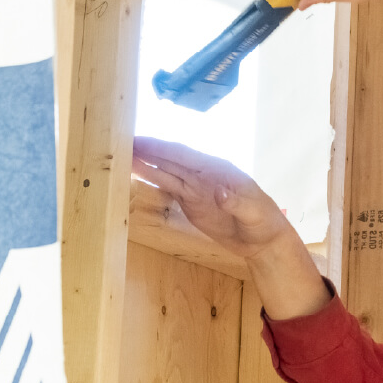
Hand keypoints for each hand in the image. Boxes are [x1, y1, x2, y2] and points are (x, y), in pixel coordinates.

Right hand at [132, 137, 294, 260]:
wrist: (263, 241)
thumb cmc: (263, 223)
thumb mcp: (254, 213)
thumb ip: (237, 203)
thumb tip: (219, 191)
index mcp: (218, 170)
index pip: (184, 155)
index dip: (160, 148)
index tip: (138, 141)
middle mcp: (203, 174)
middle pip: (170, 159)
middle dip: (146, 151)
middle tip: (118, 143)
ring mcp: (195, 188)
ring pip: (165, 172)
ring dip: (144, 164)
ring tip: (120, 156)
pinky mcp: (190, 202)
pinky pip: (168, 187)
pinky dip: (151, 179)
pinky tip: (135, 173)